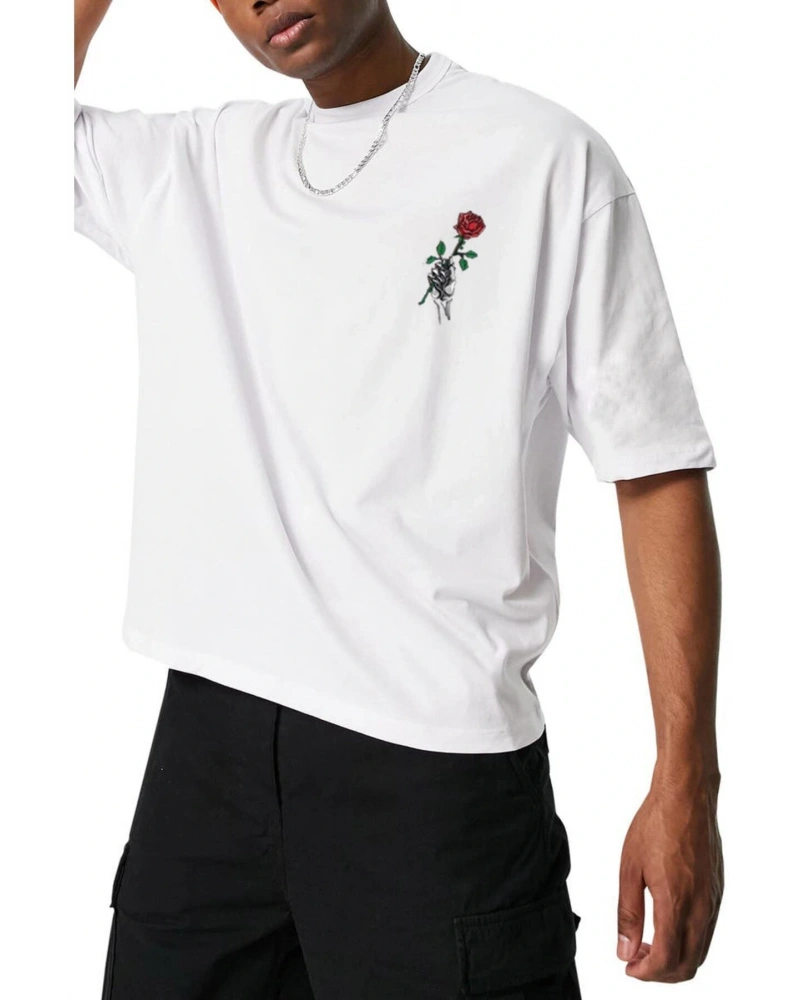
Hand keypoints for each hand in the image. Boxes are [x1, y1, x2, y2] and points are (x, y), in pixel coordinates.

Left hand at [617, 770, 723, 981]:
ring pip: (700, 951)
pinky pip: (707, 931)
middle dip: (660, 972)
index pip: (666, 960)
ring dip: (675, 958)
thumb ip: (628, 912)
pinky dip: (688, 941)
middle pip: (688, 965)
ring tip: (647, 943)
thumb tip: (624, 949)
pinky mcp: (717, 891)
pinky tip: (666, 925)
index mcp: (676, 902)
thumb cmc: (655, 825)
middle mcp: (700, 907)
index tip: (628, 967)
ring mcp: (713, 900)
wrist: (686, 797)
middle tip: (636, 959)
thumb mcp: (629, 868)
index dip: (645, 973)